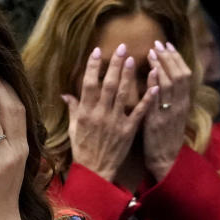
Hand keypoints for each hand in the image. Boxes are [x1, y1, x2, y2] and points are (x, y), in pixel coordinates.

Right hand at [63, 44, 157, 181]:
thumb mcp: (73, 129)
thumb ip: (72, 109)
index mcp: (85, 113)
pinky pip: (139, 112)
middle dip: (115, 64)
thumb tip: (65, 94)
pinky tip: (154, 86)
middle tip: (122, 48)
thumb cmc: (82, 150)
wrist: (95, 171)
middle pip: (108, 84)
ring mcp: (115, 122)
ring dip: (128, 76)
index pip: (89, 84)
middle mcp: (100, 114)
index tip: (97, 52)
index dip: (93, 67)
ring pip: (122, 94)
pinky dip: (147, 99)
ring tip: (133, 59)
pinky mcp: (128, 130)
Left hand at [144, 41, 191, 181]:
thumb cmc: (165, 138)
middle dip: (169, 57)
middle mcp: (179, 105)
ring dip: (162, 66)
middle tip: (159, 43)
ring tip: (153, 52)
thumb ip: (169, 98)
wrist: (165, 160)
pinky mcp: (157, 121)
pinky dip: (156, 84)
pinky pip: (157, 100)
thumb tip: (162, 78)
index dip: (176, 59)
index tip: (167, 45)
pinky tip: (151, 73)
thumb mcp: (171, 115)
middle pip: (179, 75)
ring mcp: (169, 112)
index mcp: (183, 103)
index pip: (184, 74)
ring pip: (170, 83)